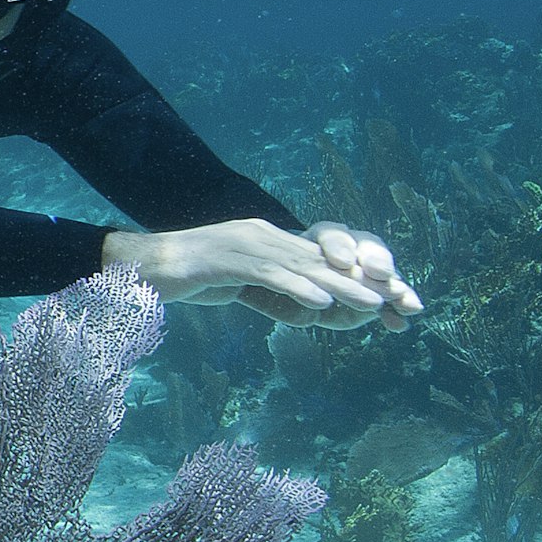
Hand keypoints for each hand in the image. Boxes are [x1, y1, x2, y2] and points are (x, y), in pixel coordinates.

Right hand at [104, 220, 421, 331]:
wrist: (142, 266)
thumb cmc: (189, 278)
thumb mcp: (241, 283)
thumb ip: (274, 289)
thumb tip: (312, 307)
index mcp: (268, 239)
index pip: (322, 260)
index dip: (358, 278)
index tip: (391, 299)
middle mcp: (263, 235)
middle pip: (323, 261)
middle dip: (364, 281)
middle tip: (399, 300)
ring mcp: (246, 244)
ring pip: (305, 267)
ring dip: (342, 287)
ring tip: (375, 304)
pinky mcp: (228, 260)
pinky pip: (270, 276)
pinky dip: (298, 289)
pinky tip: (322, 304)